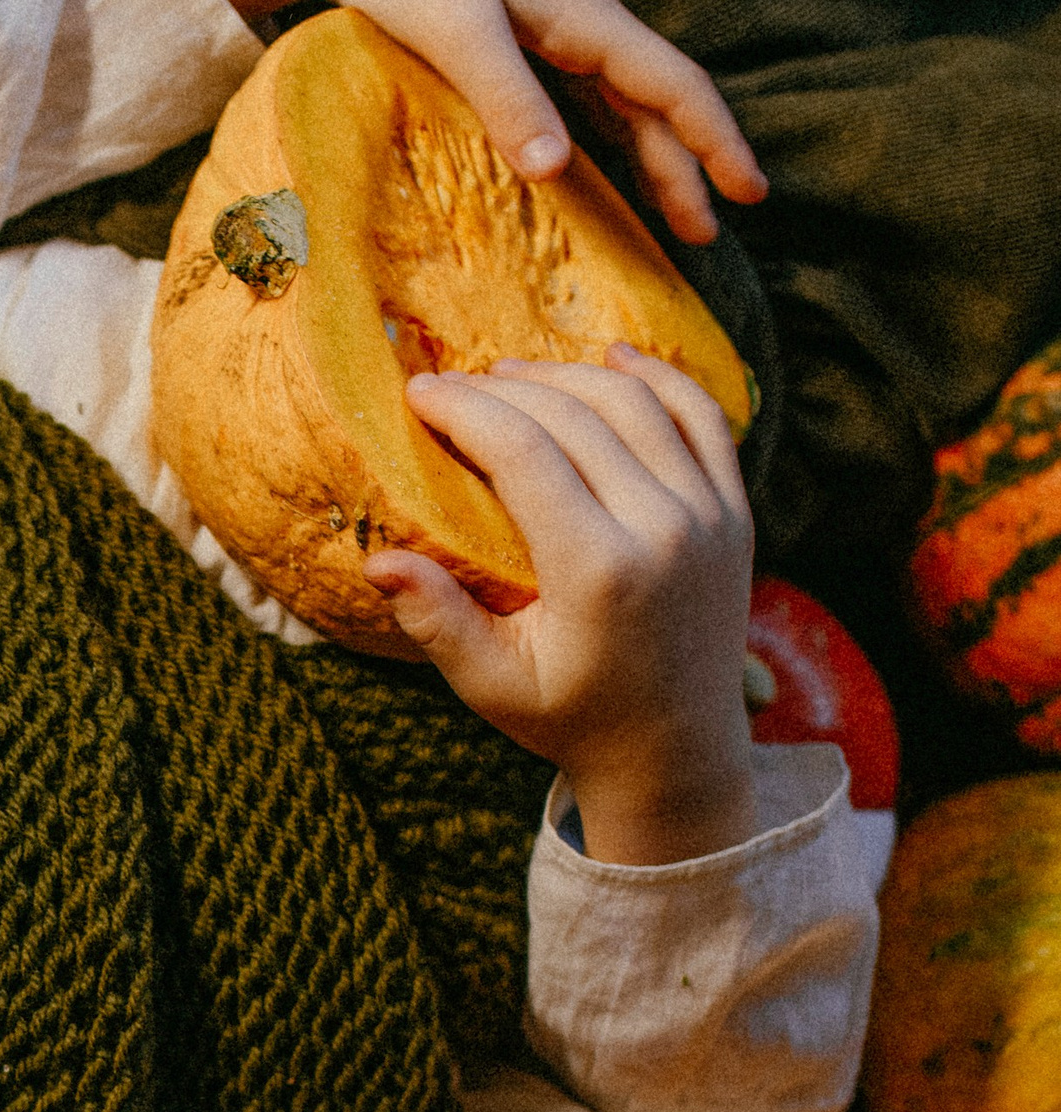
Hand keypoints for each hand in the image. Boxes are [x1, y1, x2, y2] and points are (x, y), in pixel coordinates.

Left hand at [156, 0, 764, 246]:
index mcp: (583, 16)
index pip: (673, 85)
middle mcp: (581, 18)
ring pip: (619, 100)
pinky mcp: (516, 31)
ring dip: (649, 156)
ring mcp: (550, 23)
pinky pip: (579, 94)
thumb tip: (554, 171)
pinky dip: (601, 139)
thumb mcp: (456, 32)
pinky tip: (592, 171)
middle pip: (653, 101)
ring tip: (667, 216)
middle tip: (709, 232)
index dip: (716, 140)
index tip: (749, 192)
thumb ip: (505, 96)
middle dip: (687, 164)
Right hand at [361, 347, 757, 866]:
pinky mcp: (736, 513)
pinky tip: (614, 360)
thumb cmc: (570, 716)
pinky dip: (660, 378)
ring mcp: (710, 518)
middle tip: (451, 385)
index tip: (420, 392)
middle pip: (575, 417)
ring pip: (636, 405)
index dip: (466, 409)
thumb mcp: (491, 684)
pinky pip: (704, 419)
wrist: (677, 751)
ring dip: (567, 377)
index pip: (525, 453)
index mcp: (600, 572)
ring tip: (511, 375)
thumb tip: (376, 561)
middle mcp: (665, 531)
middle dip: (502, 389)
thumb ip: (436, 620)